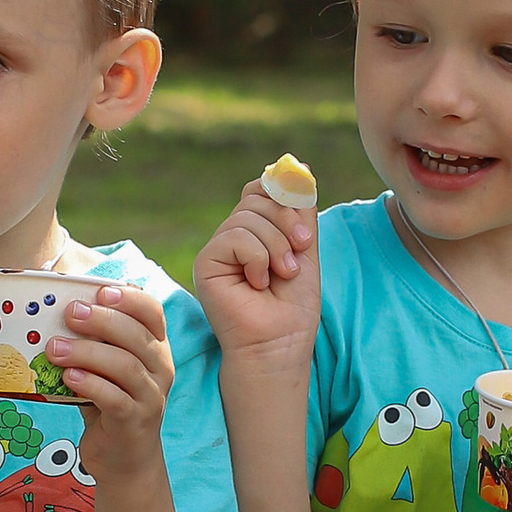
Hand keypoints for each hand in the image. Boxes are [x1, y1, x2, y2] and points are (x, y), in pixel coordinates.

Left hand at [51, 285, 174, 483]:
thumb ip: (94, 340)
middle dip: (101, 320)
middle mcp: (161, 368)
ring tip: (53, 349)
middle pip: (136, 335)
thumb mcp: (106, 367)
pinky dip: (90, 384)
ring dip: (86, 352)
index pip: (153, 312)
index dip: (130, 298)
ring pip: (124, 365)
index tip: (100, 292)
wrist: (124, 458)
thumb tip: (53, 307)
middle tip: (68, 313)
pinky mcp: (135, 421)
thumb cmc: (109, 403)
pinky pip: (115, 398)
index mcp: (155, 347)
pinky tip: (68, 378)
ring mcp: (151, 396)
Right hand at [194, 180, 319, 366]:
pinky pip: (235, 236)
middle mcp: (234, 237)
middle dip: (287, 221)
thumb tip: (300, 167)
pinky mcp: (206, 262)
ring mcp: (218, 249)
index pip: (263, 189)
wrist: (279, 344)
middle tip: (300, 252)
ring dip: (276, 245)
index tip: (305, 228)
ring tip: (283, 274)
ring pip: (248, 216)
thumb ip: (301, 212)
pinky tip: (258, 283)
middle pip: (257, 197)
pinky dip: (258, 258)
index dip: (285, 195)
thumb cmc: (293, 308)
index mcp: (256, 232)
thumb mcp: (305, 250)